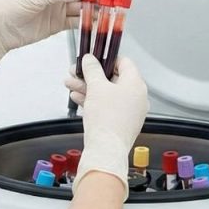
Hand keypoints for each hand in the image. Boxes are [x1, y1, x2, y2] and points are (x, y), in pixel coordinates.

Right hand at [69, 54, 148, 199]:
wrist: (106, 149)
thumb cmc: (107, 120)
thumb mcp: (96, 87)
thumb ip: (92, 69)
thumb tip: (90, 60)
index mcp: (136, 84)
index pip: (124, 62)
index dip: (106, 59)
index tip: (93, 59)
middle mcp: (137, 97)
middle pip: (113, 78)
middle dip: (91, 75)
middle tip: (77, 72)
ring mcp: (131, 111)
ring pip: (108, 93)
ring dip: (89, 87)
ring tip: (71, 84)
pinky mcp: (122, 122)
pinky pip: (108, 106)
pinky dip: (94, 101)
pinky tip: (78, 98)